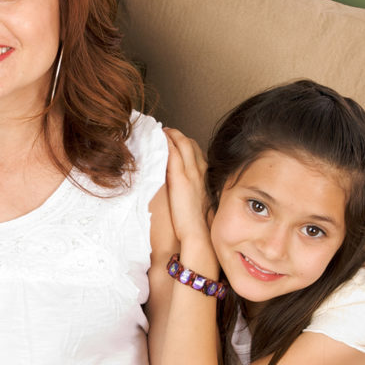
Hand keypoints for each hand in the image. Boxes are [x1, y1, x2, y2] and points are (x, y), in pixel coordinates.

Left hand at [163, 128, 212, 250]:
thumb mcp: (196, 204)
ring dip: (173, 135)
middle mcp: (200, 173)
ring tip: (162, 131)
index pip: (197, 154)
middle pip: (192, 145)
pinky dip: (168, 143)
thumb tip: (182, 190)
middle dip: (179, 135)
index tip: (178, 140)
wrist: (198, 234)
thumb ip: (191, 193)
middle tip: (167, 131)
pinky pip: (174, 154)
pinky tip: (160, 138)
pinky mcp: (180, 179)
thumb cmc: (196, 225)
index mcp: (204, 179)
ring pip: (184, 145)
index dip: (187, 144)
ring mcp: (191, 174)